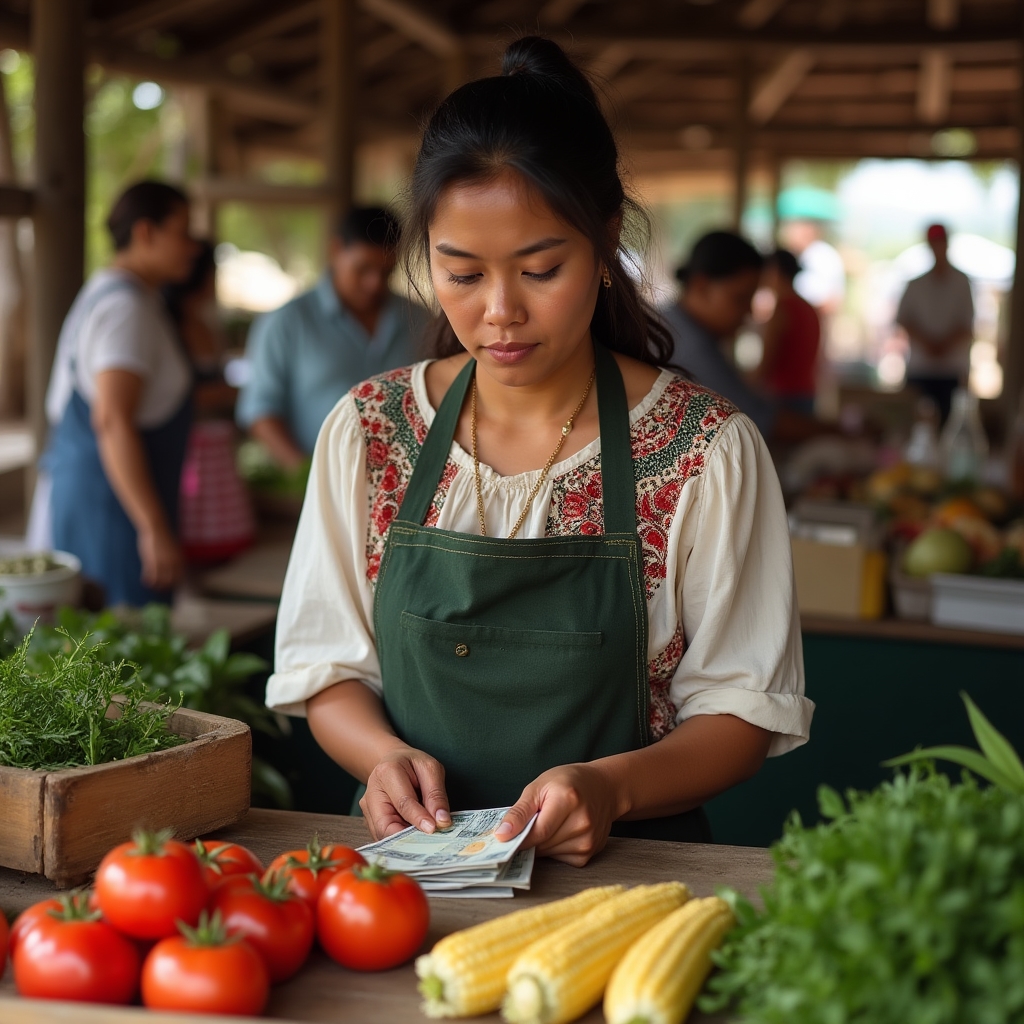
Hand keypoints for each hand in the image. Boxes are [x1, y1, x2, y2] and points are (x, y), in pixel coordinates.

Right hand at [137, 525, 182, 591]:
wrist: (156, 529)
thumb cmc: (164, 539)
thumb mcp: (173, 550)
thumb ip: (175, 560)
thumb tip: (174, 570)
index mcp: (180, 560)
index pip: (179, 577)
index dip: (174, 584)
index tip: (170, 587)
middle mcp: (173, 562)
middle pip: (170, 581)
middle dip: (165, 587)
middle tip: (160, 590)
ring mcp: (162, 562)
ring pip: (160, 580)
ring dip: (156, 586)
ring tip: (152, 587)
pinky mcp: (152, 561)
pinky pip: (151, 575)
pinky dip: (148, 581)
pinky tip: (146, 582)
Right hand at [360, 745, 451, 839]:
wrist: (393, 762)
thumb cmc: (413, 764)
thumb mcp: (430, 769)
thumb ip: (436, 794)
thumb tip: (442, 821)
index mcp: (386, 772)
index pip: (403, 802)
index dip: (418, 818)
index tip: (434, 829)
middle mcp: (371, 793)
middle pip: (385, 825)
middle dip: (408, 839)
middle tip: (430, 844)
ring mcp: (368, 809)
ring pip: (383, 835)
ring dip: (405, 842)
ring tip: (425, 842)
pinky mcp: (370, 821)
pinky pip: (385, 837)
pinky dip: (401, 841)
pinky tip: (415, 840)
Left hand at [496, 763, 621, 866]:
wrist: (604, 787)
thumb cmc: (568, 782)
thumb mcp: (540, 786)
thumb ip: (520, 811)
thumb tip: (501, 835)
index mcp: (568, 800)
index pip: (537, 831)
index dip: (518, 838)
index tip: (503, 840)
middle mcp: (582, 822)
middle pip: (542, 845)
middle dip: (530, 838)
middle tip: (530, 823)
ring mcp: (589, 840)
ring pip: (549, 854)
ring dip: (542, 844)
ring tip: (550, 823)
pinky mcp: (590, 853)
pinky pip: (561, 859)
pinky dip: (555, 849)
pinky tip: (562, 832)